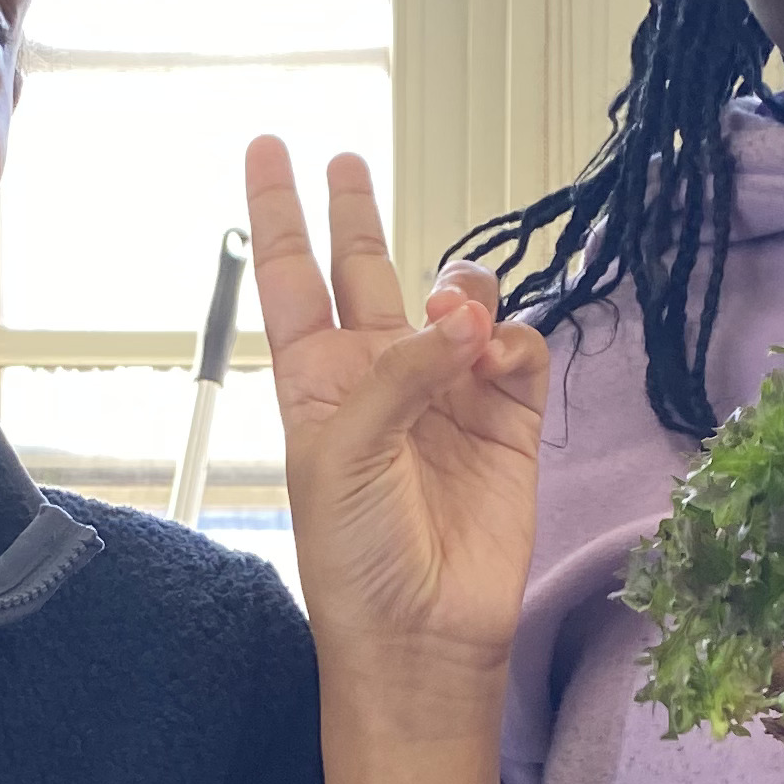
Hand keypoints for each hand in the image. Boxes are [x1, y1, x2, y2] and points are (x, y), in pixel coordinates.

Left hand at [248, 140, 549, 735]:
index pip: (292, 277)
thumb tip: (461, 316)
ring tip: (457, 317)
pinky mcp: (506, 424)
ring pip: (454, 304)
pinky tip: (496, 360)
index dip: (278, 213)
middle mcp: (379, 380)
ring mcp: (445, 398)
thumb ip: (398, 372)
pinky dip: (510, 342)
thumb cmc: (355, 557)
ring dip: (458, 289)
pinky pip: (515, 352)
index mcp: (318, 384)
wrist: (420, 636)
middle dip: (356, 215)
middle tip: (348, 160)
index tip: (269, 147)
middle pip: (364, 271)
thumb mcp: (343, 454)